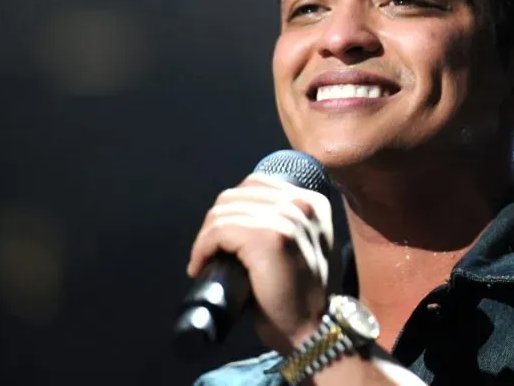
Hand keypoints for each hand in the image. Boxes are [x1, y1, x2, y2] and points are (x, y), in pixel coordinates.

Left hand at [187, 173, 333, 353]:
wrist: (309, 329)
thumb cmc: (298, 294)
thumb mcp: (300, 245)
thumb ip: (282, 221)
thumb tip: (235, 211)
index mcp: (313, 202)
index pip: (255, 184)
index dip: (232, 209)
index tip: (224, 237)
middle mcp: (303, 204)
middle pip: (236, 194)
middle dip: (216, 222)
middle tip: (211, 251)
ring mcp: (287, 219)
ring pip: (224, 210)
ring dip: (206, 237)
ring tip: (205, 260)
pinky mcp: (268, 237)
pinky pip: (219, 230)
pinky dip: (202, 248)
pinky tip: (200, 266)